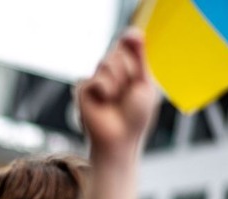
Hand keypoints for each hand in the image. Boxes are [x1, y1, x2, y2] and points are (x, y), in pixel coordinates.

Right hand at [77, 29, 157, 155]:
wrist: (119, 138)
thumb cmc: (136, 116)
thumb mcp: (144, 83)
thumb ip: (138, 59)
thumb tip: (132, 32)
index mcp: (128, 68)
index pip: (128, 44)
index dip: (131, 41)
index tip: (137, 42)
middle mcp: (111, 71)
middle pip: (117, 52)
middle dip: (128, 71)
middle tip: (128, 92)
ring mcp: (96, 79)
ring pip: (106, 63)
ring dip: (117, 82)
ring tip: (116, 100)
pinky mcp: (83, 89)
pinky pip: (95, 79)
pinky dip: (105, 90)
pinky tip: (104, 102)